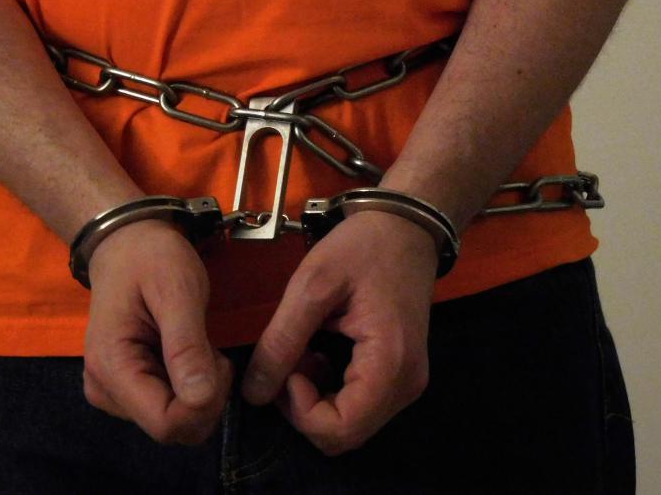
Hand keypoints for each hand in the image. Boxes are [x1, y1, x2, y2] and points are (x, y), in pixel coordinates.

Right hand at [81, 217, 234, 445]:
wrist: (126, 243)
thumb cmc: (151, 258)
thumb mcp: (177, 290)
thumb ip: (187, 345)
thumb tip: (201, 397)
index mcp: (112, 367)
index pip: (166, 425)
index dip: (205, 404)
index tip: (219, 361)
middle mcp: (104, 389)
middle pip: (170, 429)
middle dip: (205, 397)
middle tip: (212, 350)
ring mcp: (111, 391)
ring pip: (171, 421)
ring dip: (197, 391)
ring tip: (197, 344)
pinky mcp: (123, 387)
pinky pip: (165, 407)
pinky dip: (187, 386)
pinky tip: (186, 352)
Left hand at [240, 208, 439, 455]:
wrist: (406, 226)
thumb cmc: (363, 247)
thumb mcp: (312, 285)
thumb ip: (281, 341)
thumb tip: (254, 394)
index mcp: (390, 364)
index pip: (340, 431)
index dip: (300, 412)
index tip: (289, 367)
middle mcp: (406, 385)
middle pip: (345, 434)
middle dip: (304, 406)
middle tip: (290, 359)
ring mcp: (406, 382)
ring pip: (350, 423)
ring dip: (315, 397)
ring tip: (303, 349)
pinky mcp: (399, 374)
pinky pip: (359, 404)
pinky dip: (329, 389)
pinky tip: (318, 351)